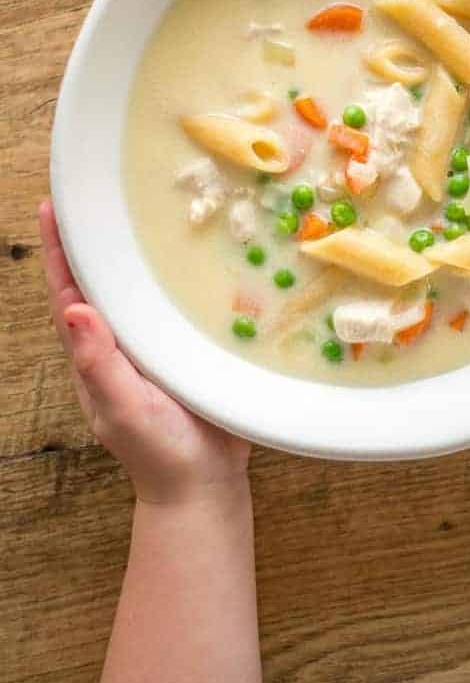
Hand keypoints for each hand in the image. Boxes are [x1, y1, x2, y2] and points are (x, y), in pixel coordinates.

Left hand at [39, 199, 250, 504]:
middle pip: (99, 283)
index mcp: (96, 354)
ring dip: (133, 254)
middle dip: (92, 241)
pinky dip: (179, 279)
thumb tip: (73, 309)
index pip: (68, 293)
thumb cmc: (159, 451)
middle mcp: (121, 344)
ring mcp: (153, 347)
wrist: (204, 486)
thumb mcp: (122, 408)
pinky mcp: (186, 349)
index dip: (58, 252)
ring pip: (137, 292)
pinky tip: (197, 257)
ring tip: (141, 213)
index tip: (52, 208)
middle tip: (96, 196)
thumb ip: (98, 364)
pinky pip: (176, 306)